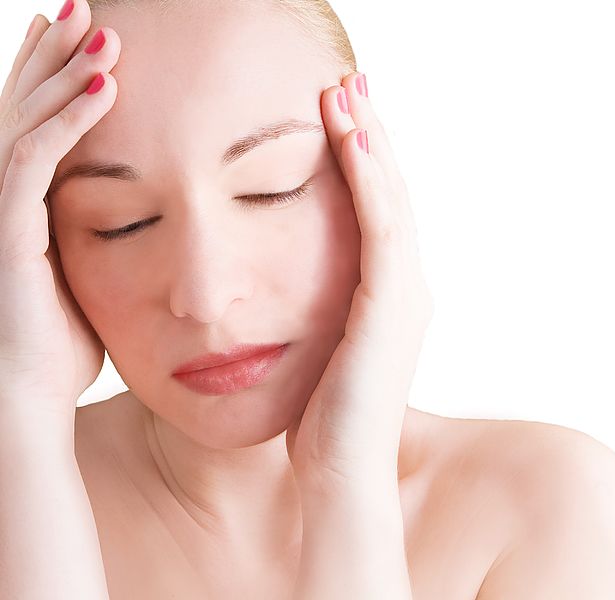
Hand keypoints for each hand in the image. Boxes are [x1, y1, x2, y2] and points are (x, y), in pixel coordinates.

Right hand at [0, 4, 118, 420]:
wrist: (24, 403)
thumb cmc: (53, 351)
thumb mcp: (82, 279)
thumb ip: (97, 243)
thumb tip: (138, 227)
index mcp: (17, 207)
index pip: (33, 128)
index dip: (52, 81)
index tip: (84, 44)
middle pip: (22, 109)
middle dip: (53, 57)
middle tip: (89, 11)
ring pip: (27, 121)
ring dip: (66, 74)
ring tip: (107, 33)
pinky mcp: (4, 228)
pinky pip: (36, 159)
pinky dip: (70, 119)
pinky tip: (107, 87)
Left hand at [285, 72, 433, 488]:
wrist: (341, 477)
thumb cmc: (321, 422)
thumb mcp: (317, 351)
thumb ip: (314, 313)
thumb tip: (280, 288)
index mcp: (388, 295)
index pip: (377, 211)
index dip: (361, 160)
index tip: (338, 116)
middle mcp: (406, 286)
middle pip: (388, 193)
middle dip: (368, 135)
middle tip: (348, 83)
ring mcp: (404, 295)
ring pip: (390, 200)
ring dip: (368, 143)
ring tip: (345, 94)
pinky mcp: (391, 306)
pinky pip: (381, 229)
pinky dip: (368, 182)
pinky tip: (349, 141)